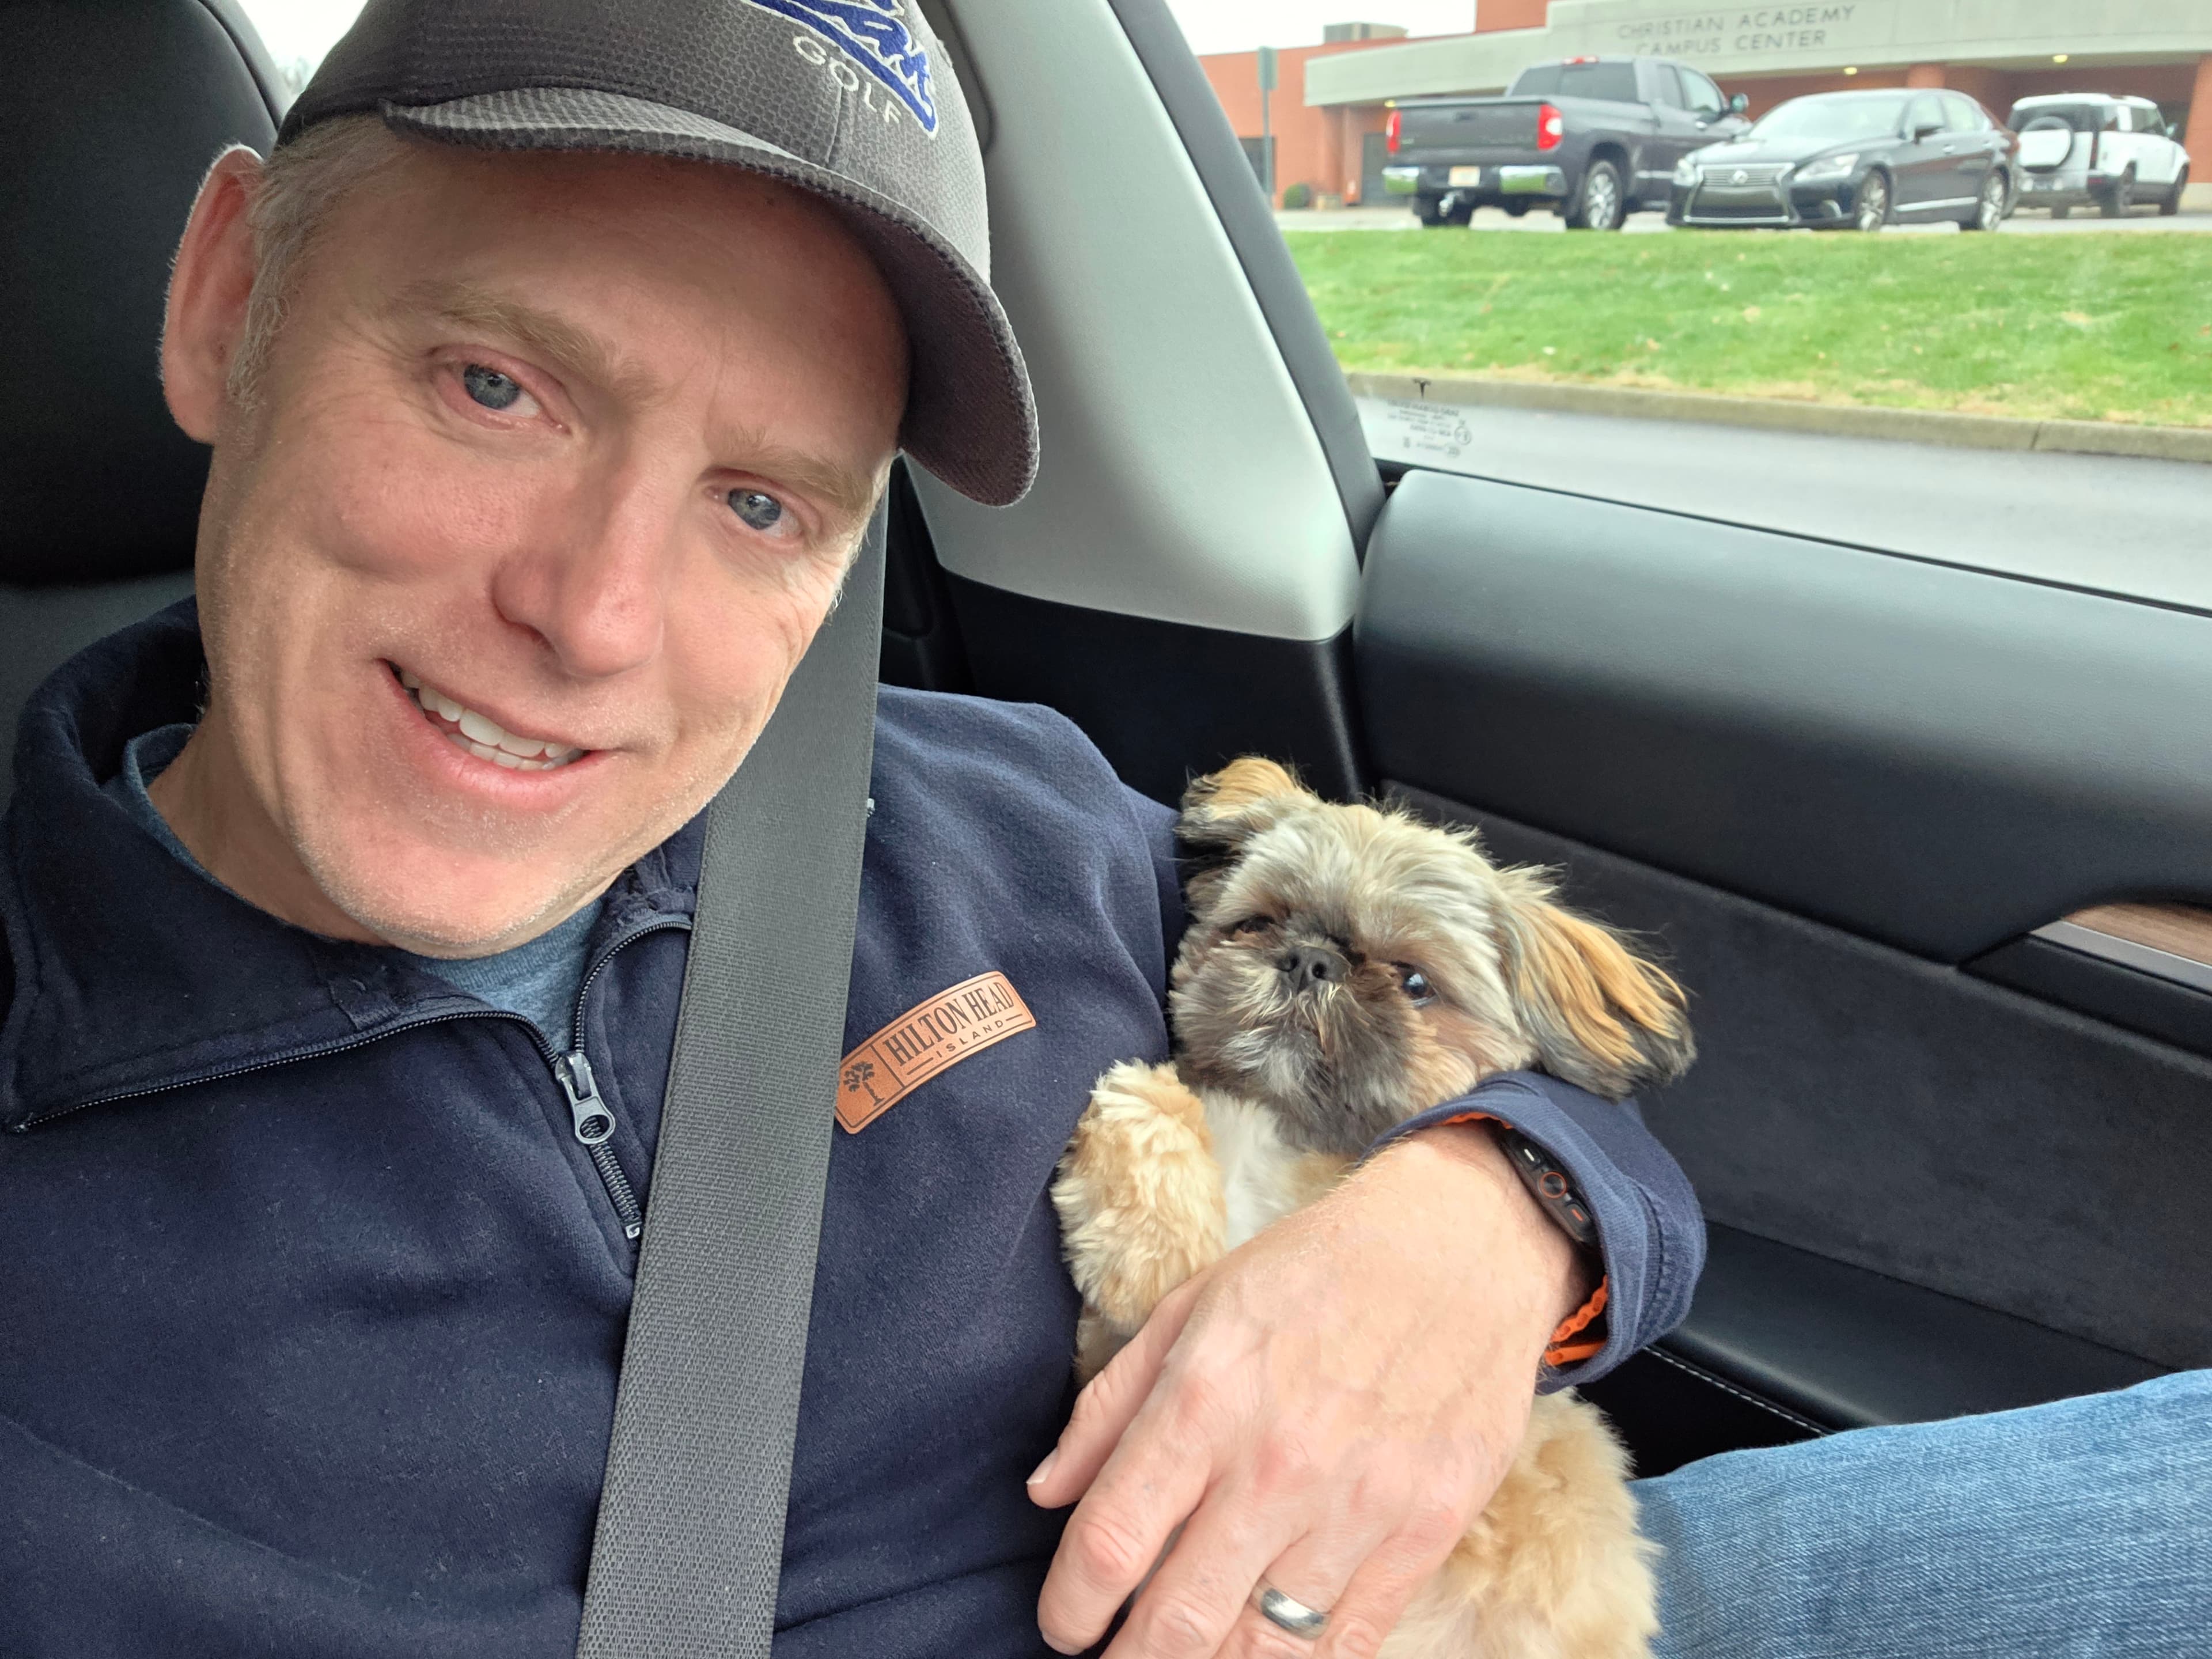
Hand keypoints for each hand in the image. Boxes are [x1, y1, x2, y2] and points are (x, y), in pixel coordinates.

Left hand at [1028, 1122, 1589, 1657]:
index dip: (1069, 1607)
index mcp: (1204, 1398)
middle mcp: (1275, 1463)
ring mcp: (1358, 1505)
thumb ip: (1111, 1405)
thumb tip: (1047, 1492)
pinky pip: (1350, 1642)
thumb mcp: (1190, 1306)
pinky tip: (1268, 1646)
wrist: (1460, 1244)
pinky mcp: (1426, 1530)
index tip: (1063, 1625)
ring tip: (1187, 1657)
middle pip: (1177, 1622)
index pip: (1108, 1544)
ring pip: (1262, 1648)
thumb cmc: (1314, 1269)